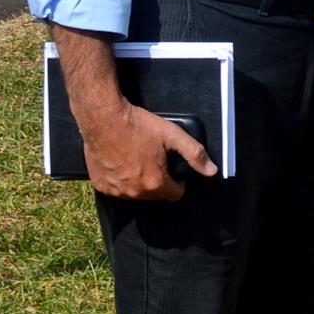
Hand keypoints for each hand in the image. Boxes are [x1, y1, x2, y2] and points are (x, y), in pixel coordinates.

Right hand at [84, 104, 215, 201]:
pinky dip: (120, 181)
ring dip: (139, 183)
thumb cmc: (138, 125)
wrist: (103, 118)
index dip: (177, 182)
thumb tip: (212, 171)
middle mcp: (135, 192)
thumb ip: (194, 154)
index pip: (175, 194)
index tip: (172, 168)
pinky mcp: (101, 185)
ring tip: (138, 160)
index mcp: (155, 183)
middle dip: (159, 182)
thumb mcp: (172, 135)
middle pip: (155, 195)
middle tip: (154, 160)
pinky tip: (121, 164)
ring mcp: (116, 190)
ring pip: (136, 194)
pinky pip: (117, 190)